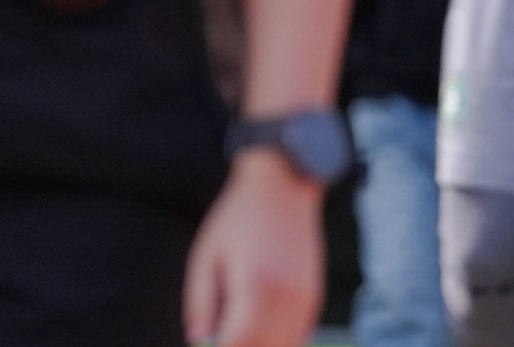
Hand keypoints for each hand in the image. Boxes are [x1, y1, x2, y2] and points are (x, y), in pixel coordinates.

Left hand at [183, 151, 324, 346]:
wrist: (284, 182)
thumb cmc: (238, 217)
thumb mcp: (205, 257)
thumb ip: (200, 305)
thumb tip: (200, 341)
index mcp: (257, 288)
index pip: (237, 344)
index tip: (205, 346)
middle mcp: (287, 298)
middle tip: (218, 340)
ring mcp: (305, 299)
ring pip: (284, 346)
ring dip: (260, 346)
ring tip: (236, 334)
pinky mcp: (313, 296)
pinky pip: (297, 337)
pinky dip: (278, 343)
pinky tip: (258, 335)